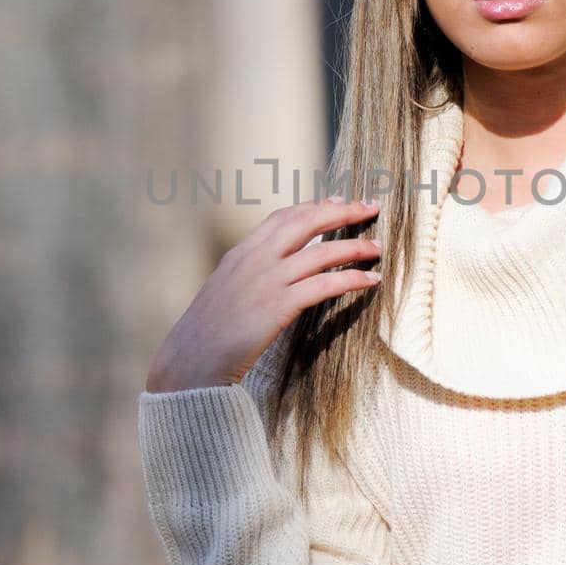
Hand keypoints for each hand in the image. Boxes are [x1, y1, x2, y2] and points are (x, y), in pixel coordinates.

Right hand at [144, 197, 383, 391]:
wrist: (188, 363)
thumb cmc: (205, 336)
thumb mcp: (222, 293)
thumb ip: (247, 277)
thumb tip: (272, 275)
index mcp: (240, 254)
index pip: (282, 218)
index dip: (314, 207)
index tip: (338, 201)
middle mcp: (254, 260)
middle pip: (306, 222)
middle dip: (342, 212)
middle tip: (370, 207)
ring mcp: (266, 282)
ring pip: (321, 253)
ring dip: (355, 247)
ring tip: (377, 247)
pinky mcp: (277, 307)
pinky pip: (324, 286)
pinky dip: (351, 280)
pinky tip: (370, 281)